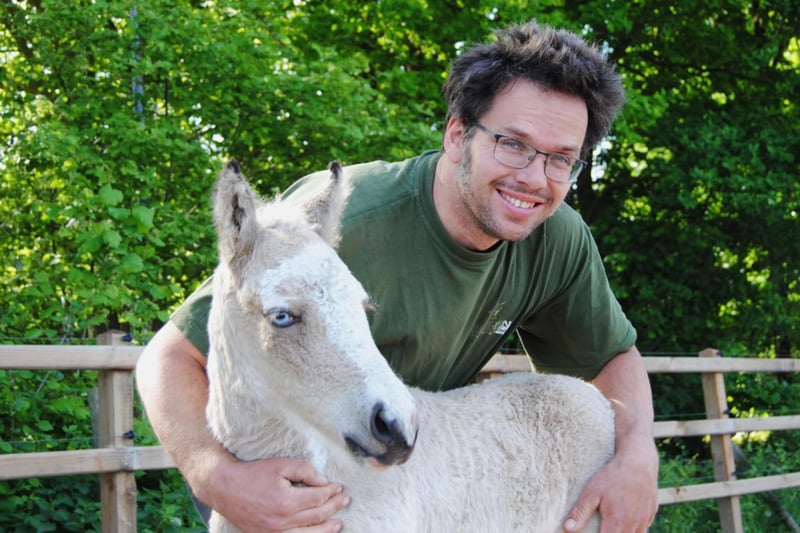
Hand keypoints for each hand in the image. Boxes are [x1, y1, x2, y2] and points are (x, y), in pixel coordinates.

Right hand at [205, 456, 350, 532]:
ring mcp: (274, 532)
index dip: (331, 492)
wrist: (224, 487)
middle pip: (316, 516)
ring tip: (338, 524)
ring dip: (326, 529)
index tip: (339, 487)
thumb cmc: (252, 473)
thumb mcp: (280, 464)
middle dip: (333, 508)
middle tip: (344, 500)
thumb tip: (323, 481)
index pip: (318, 498)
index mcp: (287, 501)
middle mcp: (282, 521)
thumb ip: (304, 470)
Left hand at [563, 437, 658, 531]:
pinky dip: (634, 529)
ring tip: (613, 526)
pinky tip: (626, 522)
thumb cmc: (613, 476)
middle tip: (603, 526)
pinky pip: (643, 529)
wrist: (639, 461)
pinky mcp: (651, 514)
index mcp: (616, 522)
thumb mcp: (592, 491)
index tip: (593, 532)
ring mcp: (645, 520)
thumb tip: (567, 529)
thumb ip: (580, 512)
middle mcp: (633, 525)